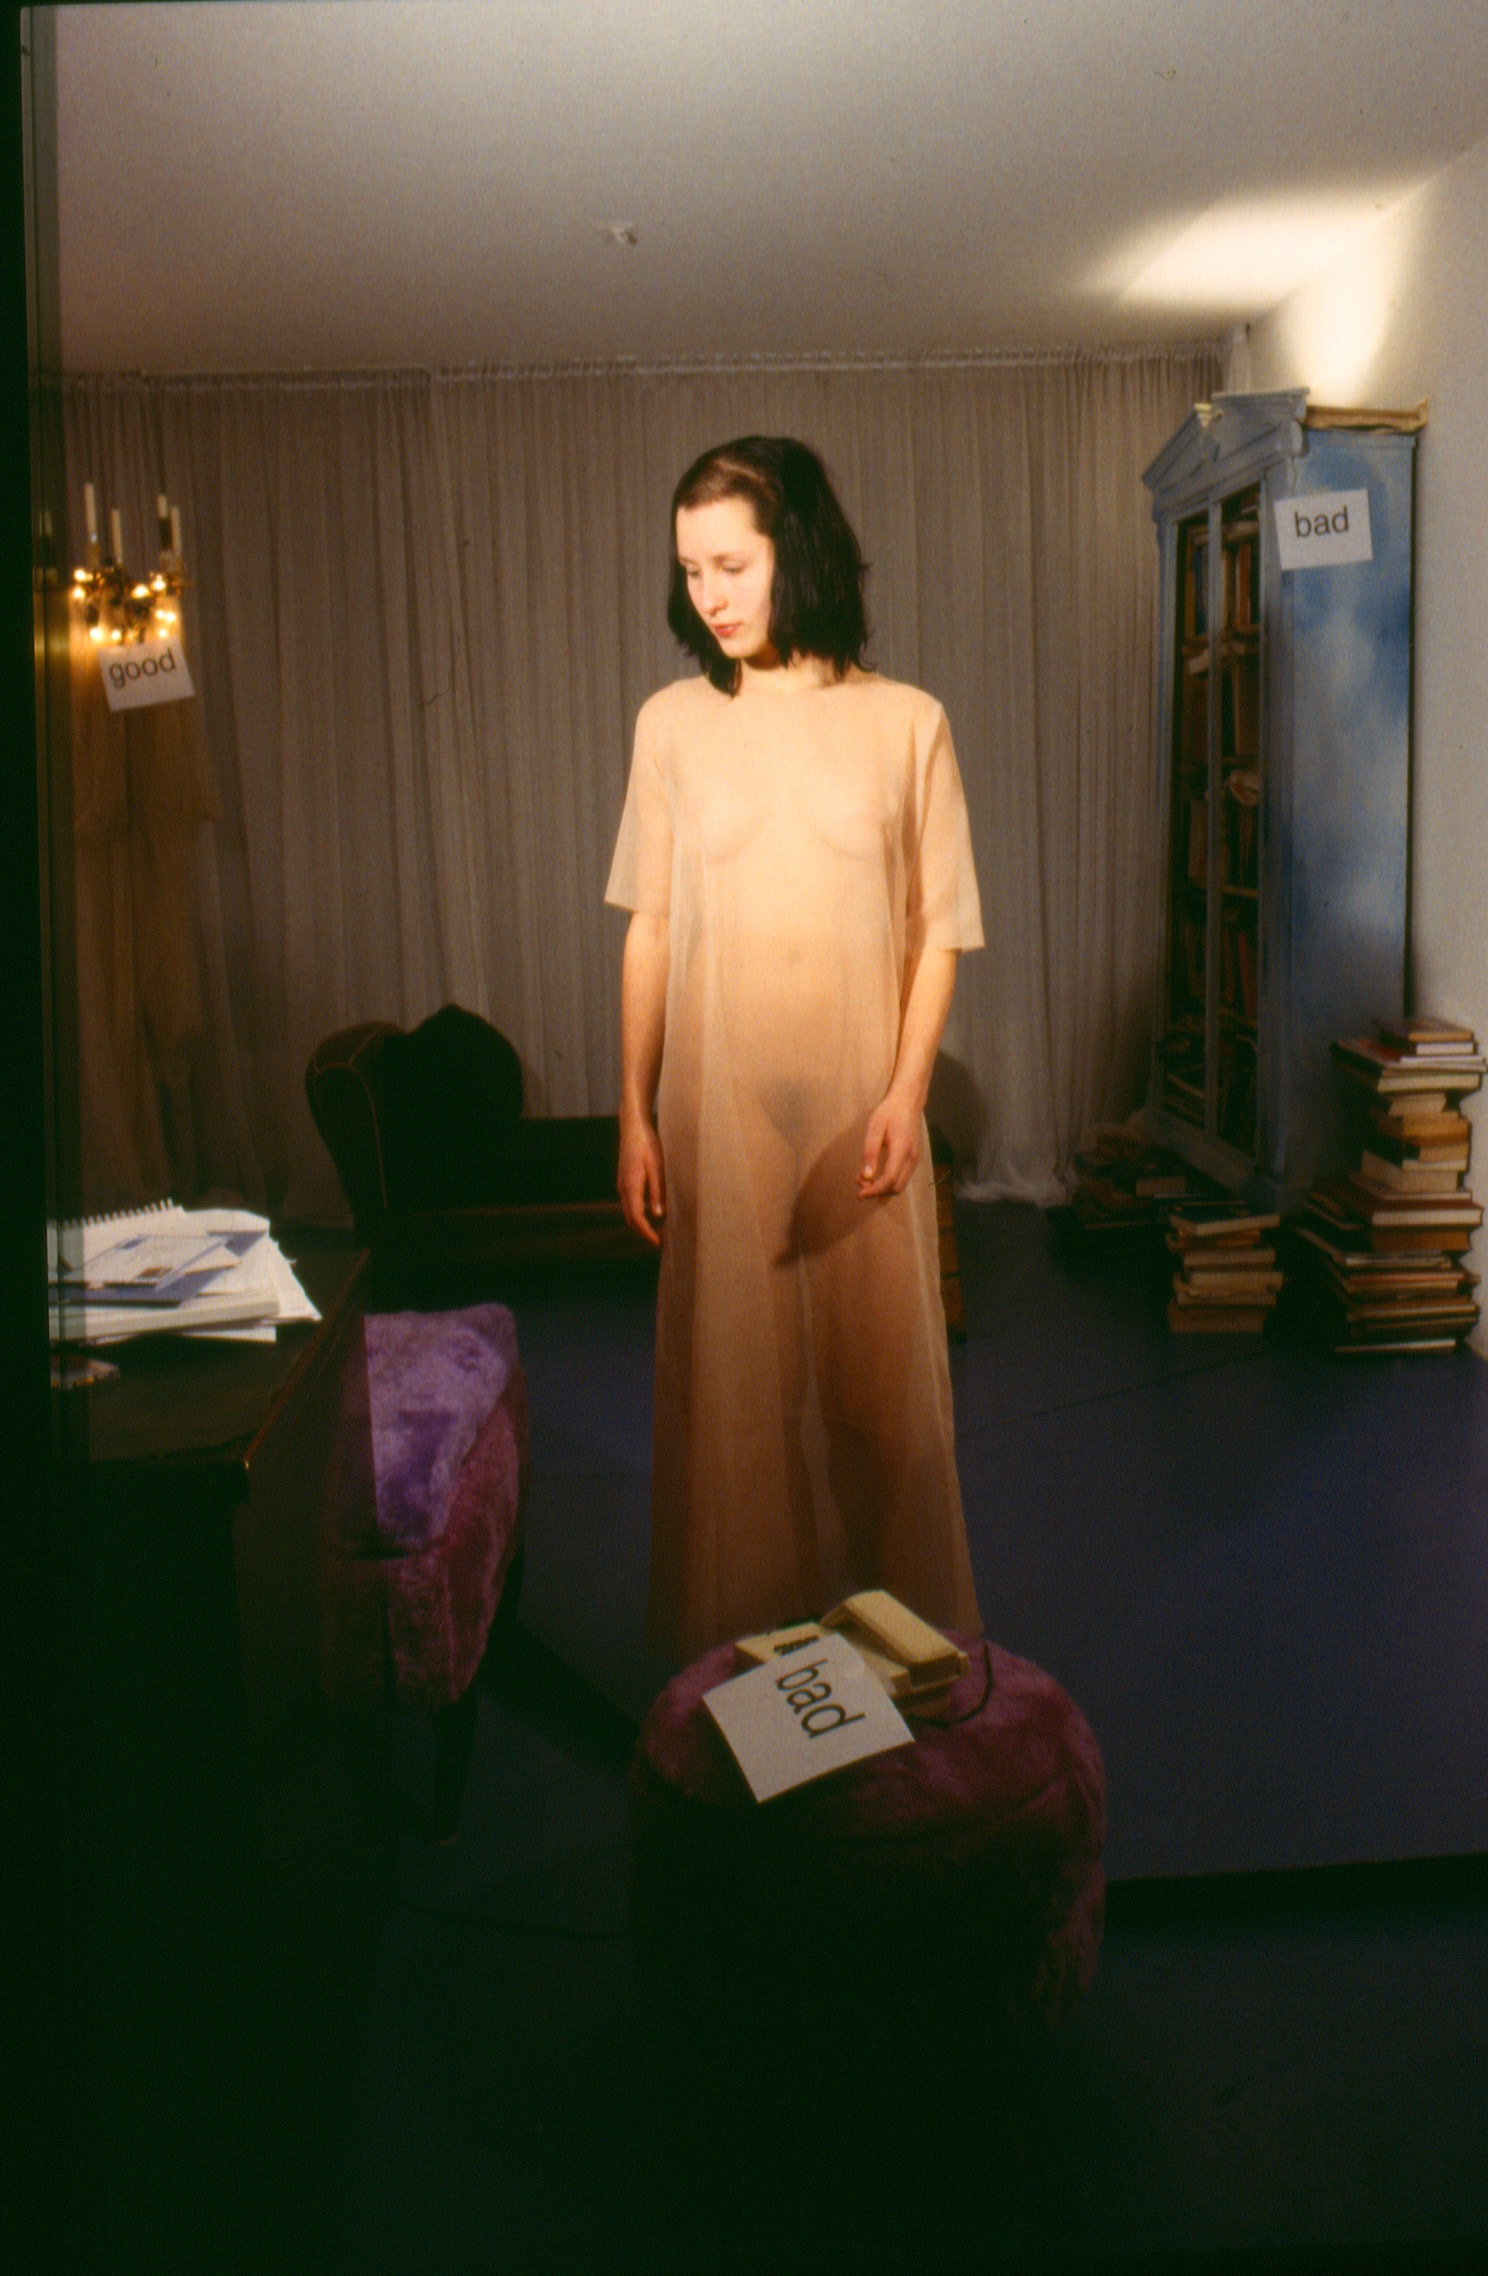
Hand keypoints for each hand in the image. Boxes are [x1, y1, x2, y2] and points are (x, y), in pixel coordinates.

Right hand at [618, 1111, 665, 1245]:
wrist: (633, 1127)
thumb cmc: (647, 1144)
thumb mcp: (657, 1167)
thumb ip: (657, 1191)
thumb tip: (659, 1214)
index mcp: (631, 1186)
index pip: (637, 1218)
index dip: (646, 1233)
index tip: (658, 1243)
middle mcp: (623, 1188)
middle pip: (630, 1219)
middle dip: (644, 1233)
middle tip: (661, 1240)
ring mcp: (622, 1185)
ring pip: (629, 1213)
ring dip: (641, 1224)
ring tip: (659, 1230)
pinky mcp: (624, 1181)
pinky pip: (630, 1204)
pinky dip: (639, 1214)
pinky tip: (652, 1213)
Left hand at [857, 1091, 920, 1198]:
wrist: (907, 1102)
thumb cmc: (888, 1112)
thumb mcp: (874, 1128)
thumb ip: (870, 1153)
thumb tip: (866, 1177)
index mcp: (902, 1149)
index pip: (889, 1179)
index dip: (873, 1191)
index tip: (858, 1195)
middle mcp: (911, 1158)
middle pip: (895, 1188)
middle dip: (876, 1191)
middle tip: (858, 1182)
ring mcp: (914, 1159)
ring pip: (899, 1186)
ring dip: (881, 1188)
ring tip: (863, 1178)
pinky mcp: (912, 1159)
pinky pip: (901, 1178)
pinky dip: (887, 1182)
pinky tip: (873, 1174)